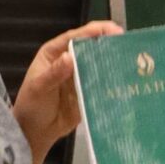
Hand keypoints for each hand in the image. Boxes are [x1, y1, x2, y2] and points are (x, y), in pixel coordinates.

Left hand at [14, 21, 119, 163]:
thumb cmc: (32, 106)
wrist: (35, 133)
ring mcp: (80, 77)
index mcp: (55, 53)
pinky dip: (112, 82)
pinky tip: (127, 82)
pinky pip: (102, 85)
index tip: (114, 30)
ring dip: (113, 63)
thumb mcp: (39, 88)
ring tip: (133, 61)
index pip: (75, 37)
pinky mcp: (88, 93)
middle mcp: (69, 62)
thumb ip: (54, 73)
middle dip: (109, 44)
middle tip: (129, 45)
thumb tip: (69, 56)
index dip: (94, 31)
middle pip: (91, 48)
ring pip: (99, 65)